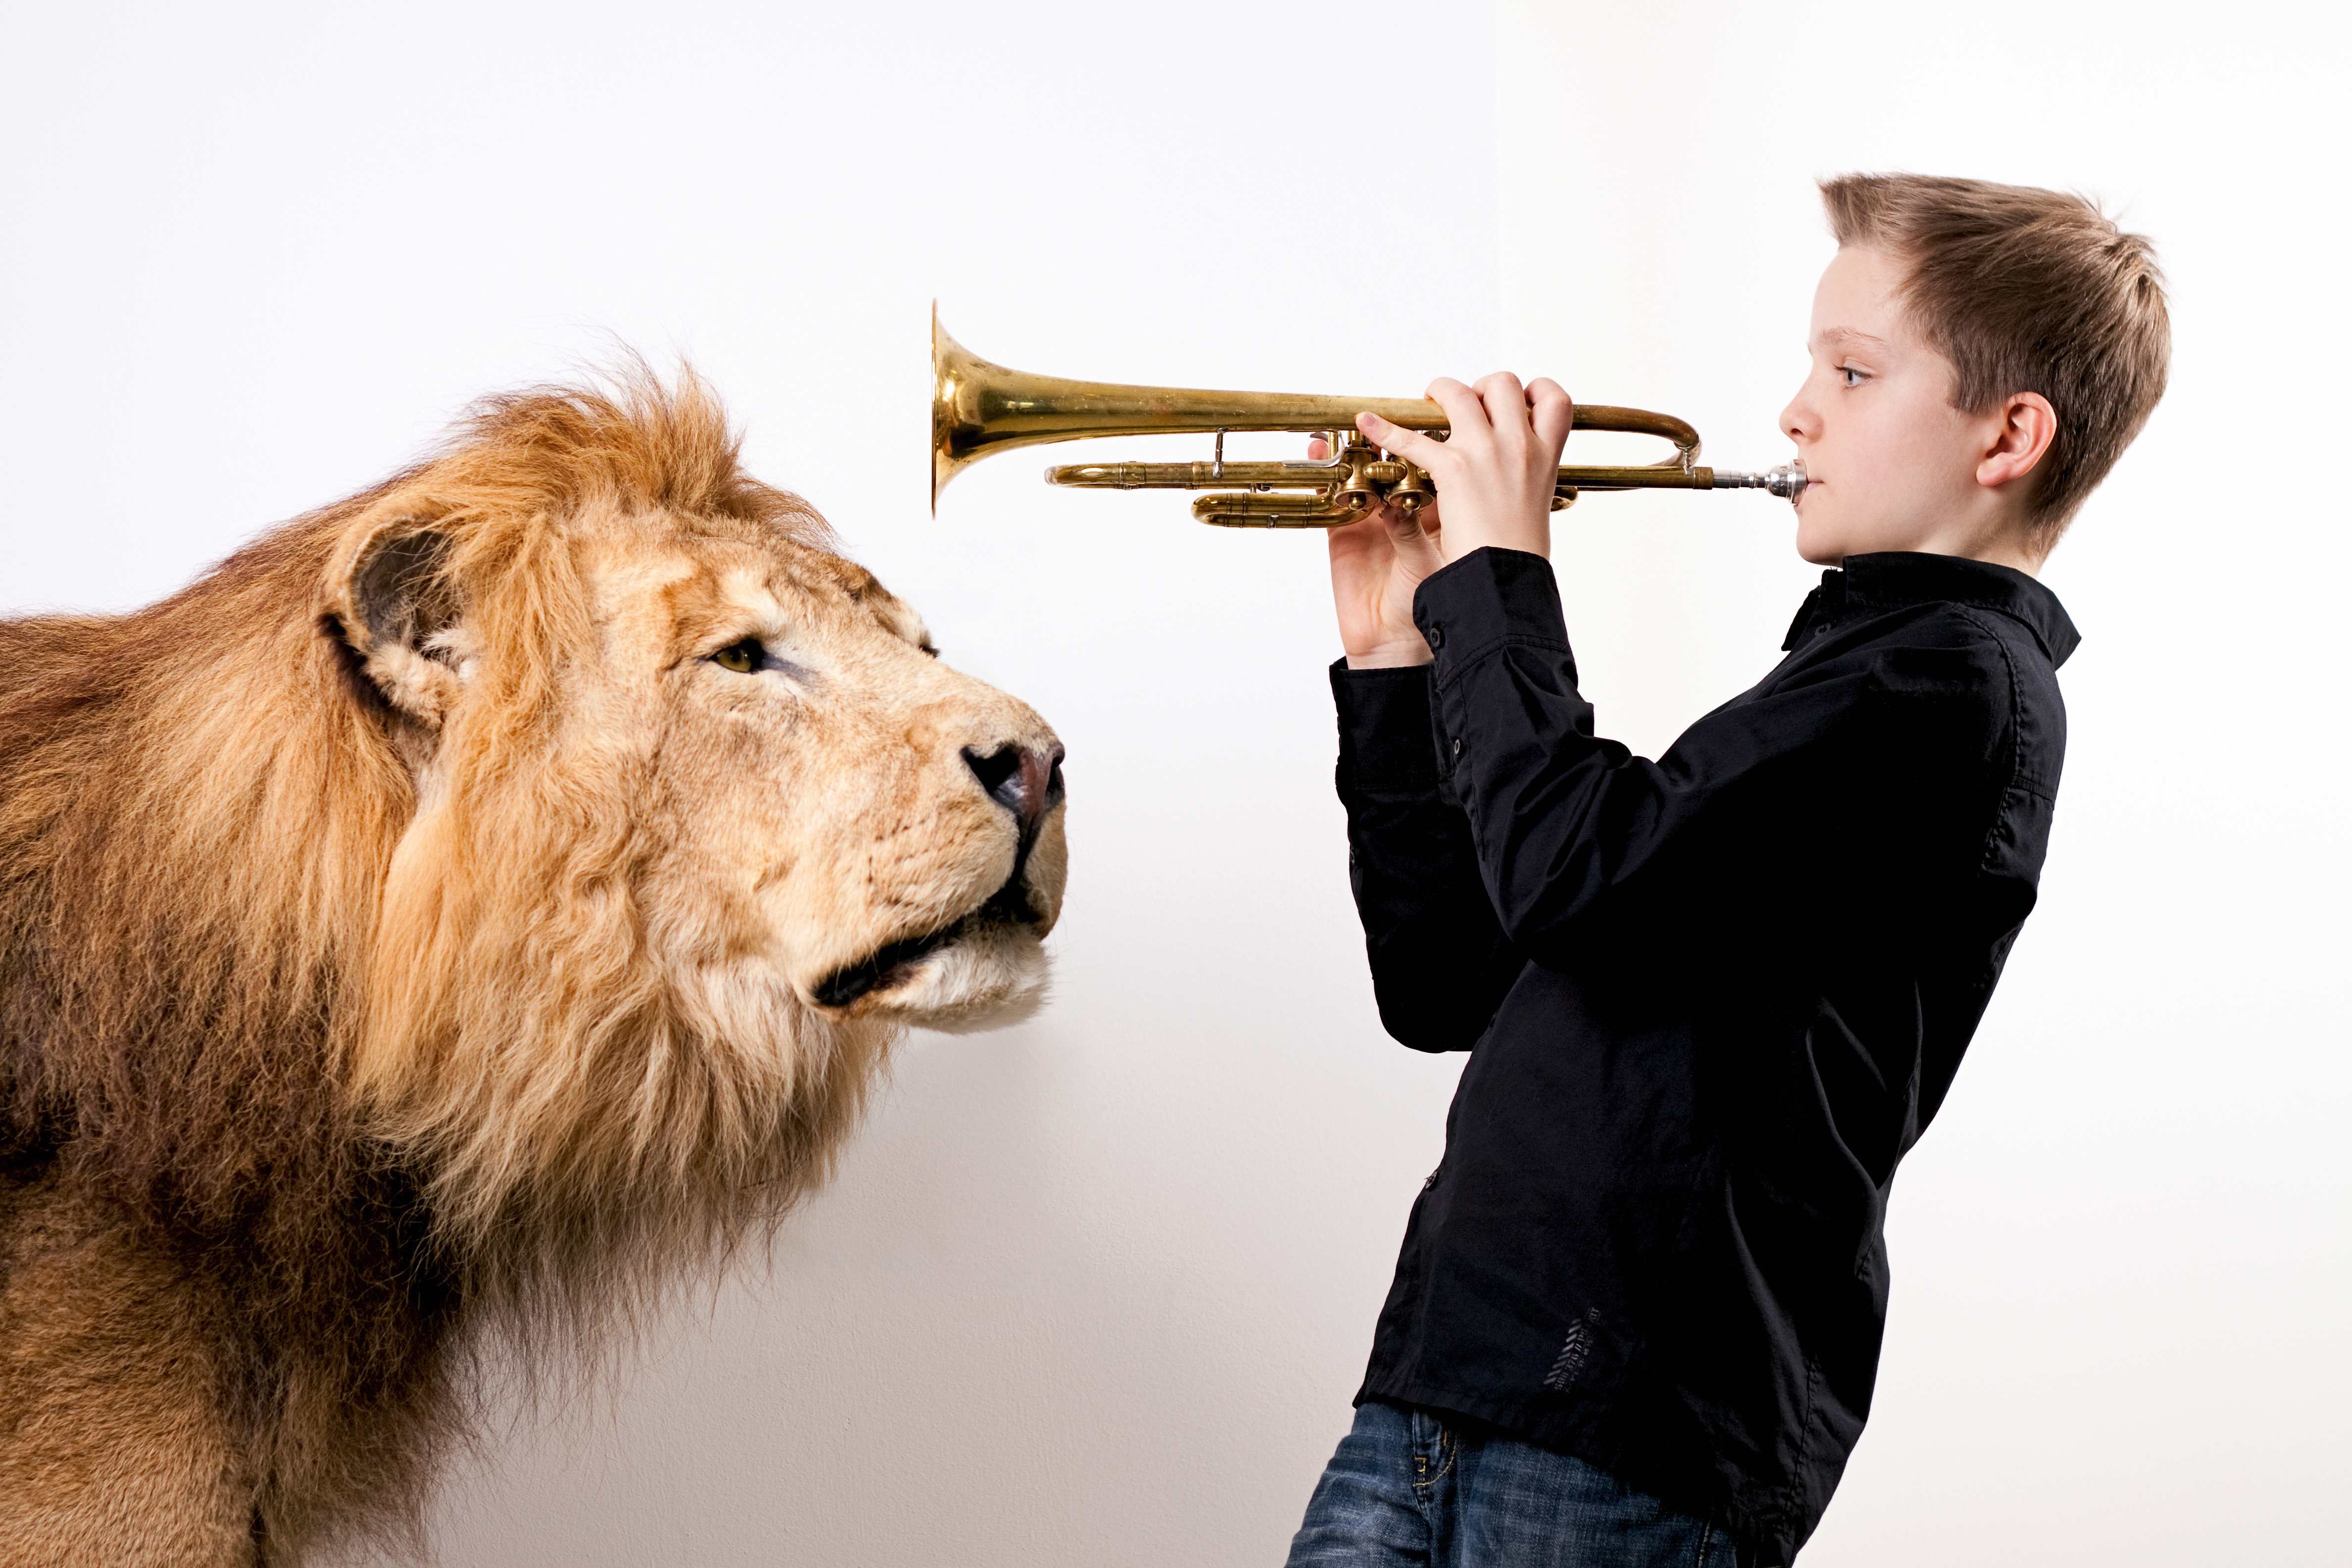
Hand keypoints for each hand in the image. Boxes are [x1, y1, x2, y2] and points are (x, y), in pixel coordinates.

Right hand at [1319, 435, 1444, 668]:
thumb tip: (1397, 499)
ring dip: (1355, 445)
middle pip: (1399, 457)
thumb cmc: (1429, 605)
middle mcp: (1409, 506)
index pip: (1439, 459)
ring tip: (1350, 422)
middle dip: (1395, 434)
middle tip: (1390, 413)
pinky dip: (1323, 469)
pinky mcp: (1343, 532)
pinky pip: (1331, 494)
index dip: (1433, 434)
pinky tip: (1318, 447)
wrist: (1398, 646)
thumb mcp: (1429, 562)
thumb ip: (1413, 529)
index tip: (1427, 407)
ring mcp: (1374, 516)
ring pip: (1363, 470)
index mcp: (1443, 509)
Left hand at [1358, 373, 1572, 564]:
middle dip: (1481, 387)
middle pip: (1504, 384)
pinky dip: (1385, 429)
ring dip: (1440, 392)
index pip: (1556, 401)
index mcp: (1546, 457)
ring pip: (1459, 395)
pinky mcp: (1453, 469)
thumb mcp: (1535, 507)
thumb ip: (1525, 481)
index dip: (1534, 392)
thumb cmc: (1517, 554)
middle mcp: (1520, 446)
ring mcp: (1486, 452)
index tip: (1518, 401)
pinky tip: (1367, 423)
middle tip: (1465, 406)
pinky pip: (1412, 439)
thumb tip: (1515, 476)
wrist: (1505, 581)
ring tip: (1429, 403)